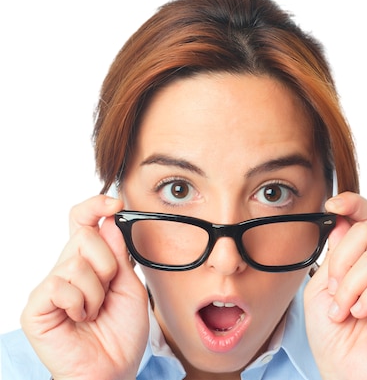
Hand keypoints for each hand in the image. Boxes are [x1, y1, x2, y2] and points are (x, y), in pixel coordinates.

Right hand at [20, 195, 148, 379]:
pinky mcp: (36, 307)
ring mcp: (49, 288)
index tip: (116, 202)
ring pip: (76, 262)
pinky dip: (80, 303)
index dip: (95, 206)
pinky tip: (80, 318)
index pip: (83, 222)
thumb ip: (119, 254)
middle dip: (108, 264)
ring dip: (97, 291)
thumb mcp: (130, 285)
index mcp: (89, 262)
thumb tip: (109, 220)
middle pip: (84, 236)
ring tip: (95, 311)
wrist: (114, 368)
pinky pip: (61, 285)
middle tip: (109, 291)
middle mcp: (66, 270)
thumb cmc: (121, 331)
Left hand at [304, 192, 366, 379]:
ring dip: (349, 288)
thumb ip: (333, 256)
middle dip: (340, 264)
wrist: (344, 372)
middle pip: (365, 234)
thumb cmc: (333, 336)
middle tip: (335, 294)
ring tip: (345, 312)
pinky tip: (362, 315)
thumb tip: (344, 222)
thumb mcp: (321, 288)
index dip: (354, 204)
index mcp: (364, 263)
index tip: (334, 206)